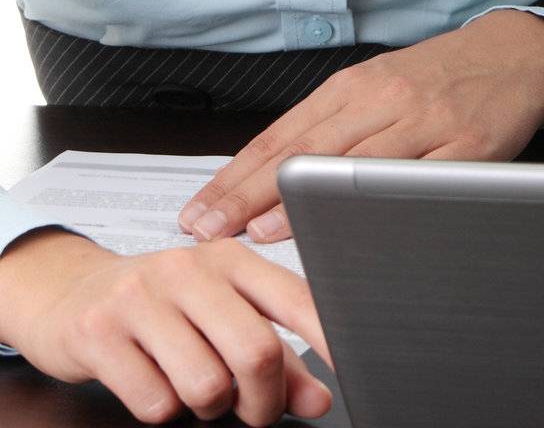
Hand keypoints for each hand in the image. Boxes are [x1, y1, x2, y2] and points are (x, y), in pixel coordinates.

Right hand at [0, 225, 333, 424]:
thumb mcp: (219, 316)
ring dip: (205, 408)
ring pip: (206, 386)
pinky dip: (160, 411)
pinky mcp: (100, 332)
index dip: (328, 340)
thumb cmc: (159, 308)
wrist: (69, 294)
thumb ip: (276, 356)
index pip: (295, 298)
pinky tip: (150, 380)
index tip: (348, 374)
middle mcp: (189, 268)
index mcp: (230, 258)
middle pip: (256, 351)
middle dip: (262, 400)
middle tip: (252, 411)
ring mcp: (142, 296)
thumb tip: (318, 399)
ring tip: (189, 383)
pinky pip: (155, 404)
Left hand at [177, 9, 543, 242]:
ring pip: (352, 163)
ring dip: (301, 199)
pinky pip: (417, 180)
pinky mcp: (467, 148)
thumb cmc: (441, 76)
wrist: (515, 54)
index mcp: (355, 85)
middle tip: (207, 226)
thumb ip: (331, 125)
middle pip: (306, 150)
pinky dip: (379, 203)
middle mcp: (384, 99)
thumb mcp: (379, 85)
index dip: (237, 174)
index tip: (200, 209)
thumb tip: (269, 174)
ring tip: (257, 229)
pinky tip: (353, 224)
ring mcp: (426, 122)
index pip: (283, 134)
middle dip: (249, 192)